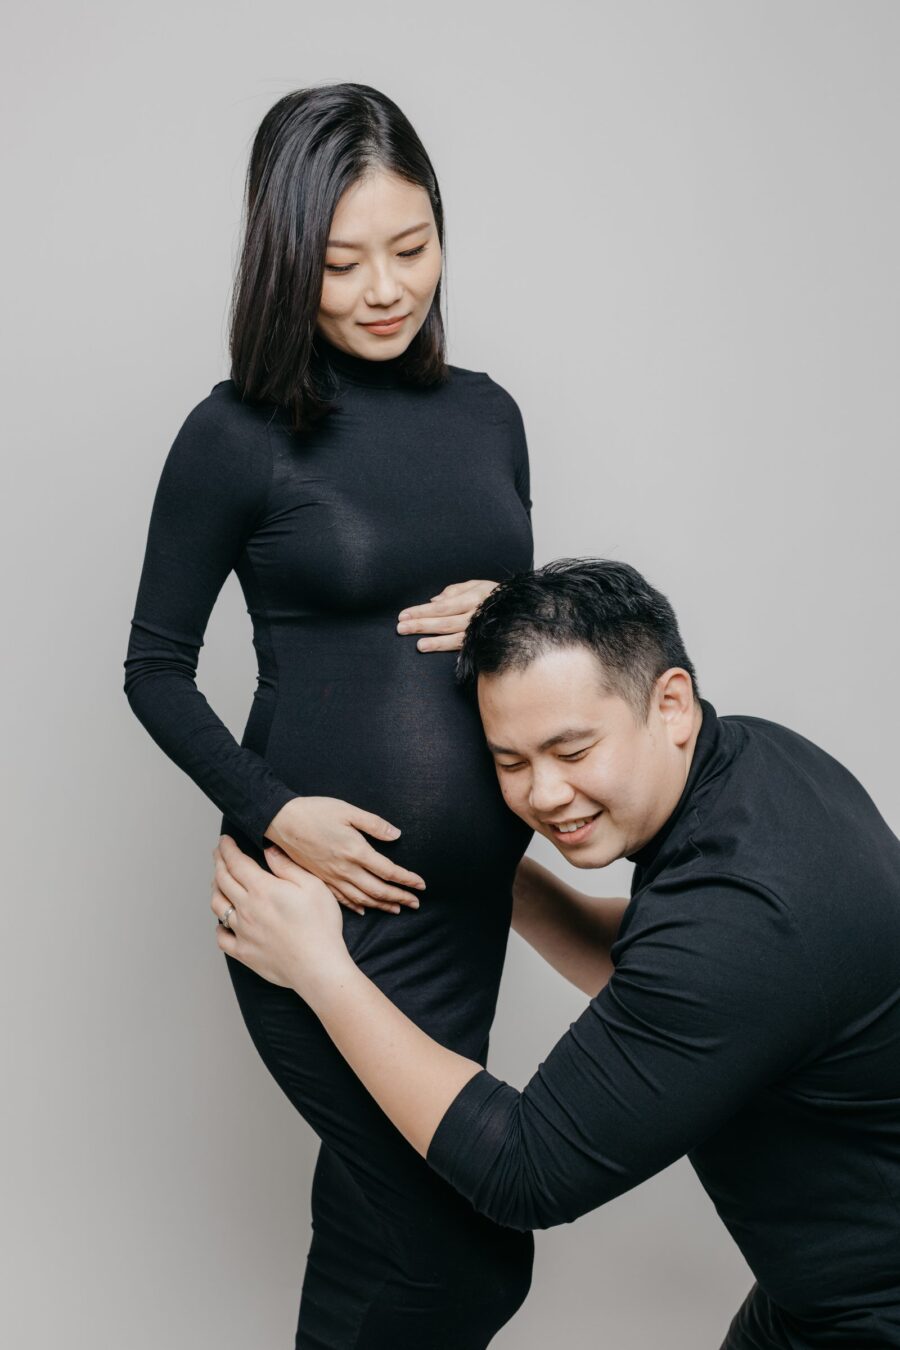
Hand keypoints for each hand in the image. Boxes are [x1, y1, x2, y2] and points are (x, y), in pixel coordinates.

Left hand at [212, 836, 350, 994]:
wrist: (318, 966)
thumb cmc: (320, 926)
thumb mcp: (313, 886)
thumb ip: (287, 866)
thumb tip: (269, 850)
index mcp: (262, 889)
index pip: (236, 863)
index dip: (227, 849)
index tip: (224, 841)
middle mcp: (247, 908)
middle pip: (222, 880)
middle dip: (218, 863)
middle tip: (218, 854)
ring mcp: (243, 932)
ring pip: (217, 906)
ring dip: (215, 889)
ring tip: (219, 882)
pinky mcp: (244, 952)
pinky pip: (222, 937)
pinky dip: (219, 926)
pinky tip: (224, 922)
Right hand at [266, 796, 424, 916]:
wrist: (281, 821)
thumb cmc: (315, 812)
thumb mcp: (348, 811)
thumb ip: (374, 824)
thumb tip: (396, 835)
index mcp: (356, 851)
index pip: (389, 871)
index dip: (407, 880)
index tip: (421, 886)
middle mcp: (345, 869)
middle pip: (379, 890)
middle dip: (400, 897)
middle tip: (416, 904)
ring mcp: (332, 877)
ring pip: (362, 898)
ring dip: (382, 905)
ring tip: (397, 909)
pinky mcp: (320, 879)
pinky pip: (342, 898)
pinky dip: (356, 905)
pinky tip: (364, 909)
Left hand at [396, 580, 497, 651]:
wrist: (523, 610)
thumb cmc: (495, 595)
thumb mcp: (476, 585)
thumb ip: (454, 591)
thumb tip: (433, 600)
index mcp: (474, 597)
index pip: (442, 606)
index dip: (422, 611)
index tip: (404, 614)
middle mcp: (477, 614)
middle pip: (445, 621)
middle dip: (421, 624)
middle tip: (401, 627)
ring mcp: (481, 630)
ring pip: (454, 636)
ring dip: (434, 641)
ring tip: (417, 644)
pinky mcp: (484, 642)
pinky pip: (463, 647)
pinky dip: (446, 648)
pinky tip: (431, 649)